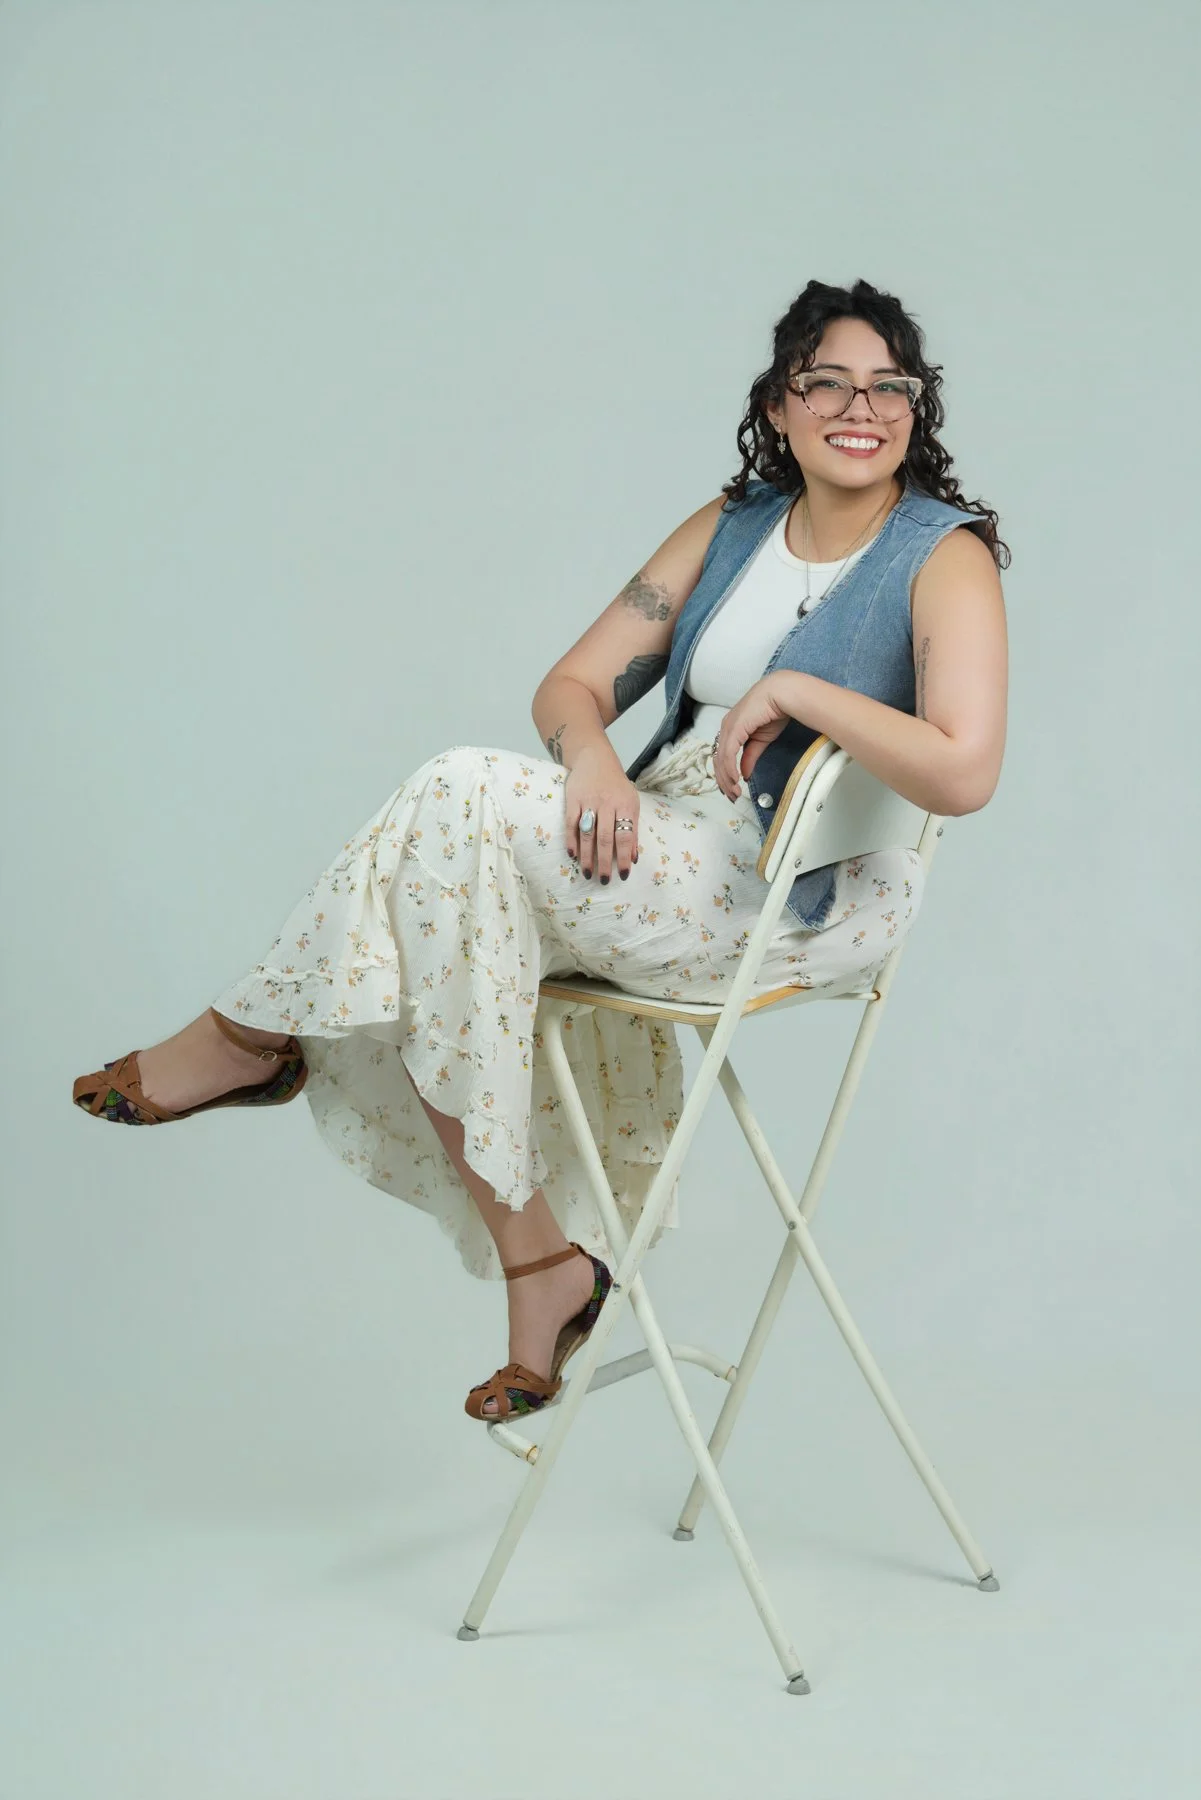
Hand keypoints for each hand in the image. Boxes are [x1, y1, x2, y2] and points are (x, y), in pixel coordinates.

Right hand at [565, 748, 639, 880]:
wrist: (594, 758)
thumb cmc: (616, 785)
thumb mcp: (630, 802)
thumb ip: (633, 829)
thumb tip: (633, 858)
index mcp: (626, 805)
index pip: (626, 835)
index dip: (624, 856)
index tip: (624, 874)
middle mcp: (608, 803)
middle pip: (606, 837)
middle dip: (606, 861)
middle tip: (604, 880)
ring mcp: (589, 801)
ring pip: (588, 833)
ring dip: (587, 856)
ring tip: (588, 873)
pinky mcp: (572, 799)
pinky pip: (571, 823)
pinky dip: (572, 840)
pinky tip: (573, 854)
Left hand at [712, 675, 791, 801]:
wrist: (782, 695)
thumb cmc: (773, 712)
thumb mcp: (760, 740)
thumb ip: (749, 757)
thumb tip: (743, 775)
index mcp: (730, 729)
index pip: (721, 756)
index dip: (724, 775)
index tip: (731, 790)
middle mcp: (725, 728)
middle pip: (718, 760)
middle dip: (724, 781)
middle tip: (732, 796)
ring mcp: (728, 727)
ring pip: (721, 759)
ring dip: (727, 778)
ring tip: (734, 792)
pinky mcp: (734, 728)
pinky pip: (728, 753)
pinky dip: (730, 768)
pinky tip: (735, 779)